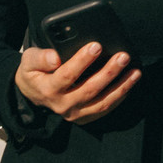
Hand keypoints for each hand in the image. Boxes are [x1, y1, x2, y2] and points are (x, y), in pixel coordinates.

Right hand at [13, 44, 140, 124]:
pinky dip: (120, 96)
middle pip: (90, 89)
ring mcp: (75, 113)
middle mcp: (63, 105)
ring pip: (103, 102)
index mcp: (48, 89)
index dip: (82, 61)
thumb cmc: (34, 73)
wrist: (33, 94)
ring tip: (134, 71)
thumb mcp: (28, 61)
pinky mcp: (85, 117)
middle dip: (109, 72)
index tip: (96, 46)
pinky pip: (105, 108)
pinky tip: (129, 82)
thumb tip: (55, 57)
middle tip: (123, 57)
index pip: (68, 75)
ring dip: (121, 87)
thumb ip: (39, 57)